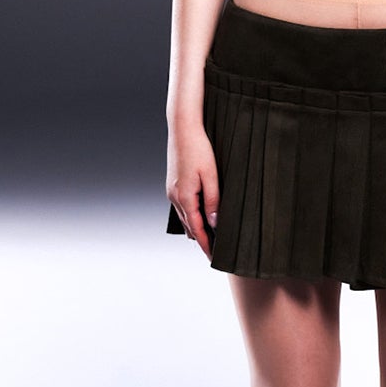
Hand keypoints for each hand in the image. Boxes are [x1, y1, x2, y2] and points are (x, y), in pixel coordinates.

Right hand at [167, 122, 219, 258]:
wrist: (183, 128)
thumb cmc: (199, 149)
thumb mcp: (212, 176)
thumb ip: (213, 201)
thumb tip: (214, 223)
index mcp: (185, 197)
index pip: (197, 229)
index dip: (206, 244)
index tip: (213, 258)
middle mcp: (175, 196)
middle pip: (189, 226)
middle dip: (201, 239)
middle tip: (214, 252)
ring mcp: (172, 190)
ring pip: (184, 217)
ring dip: (196, 228)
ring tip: (209, 239)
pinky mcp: (173, 183)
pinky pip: (182, 206)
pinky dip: (190, 216)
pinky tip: (199, 217)